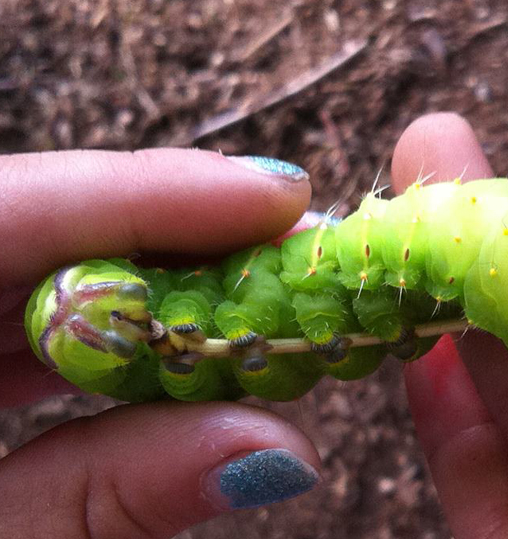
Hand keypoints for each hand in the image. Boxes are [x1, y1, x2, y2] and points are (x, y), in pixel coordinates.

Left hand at [0, 149, 321, 536]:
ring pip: (39, 262)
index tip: (279, 196)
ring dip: (155, 279)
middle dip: (175, 233)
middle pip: (40, 223)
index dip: (148, 192)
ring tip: (257, 294)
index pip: (10, 210)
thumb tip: (282, 449)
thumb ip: (110, 498)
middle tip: (296, 249)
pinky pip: (20, 308)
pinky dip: (108, 324)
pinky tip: (178, 340)